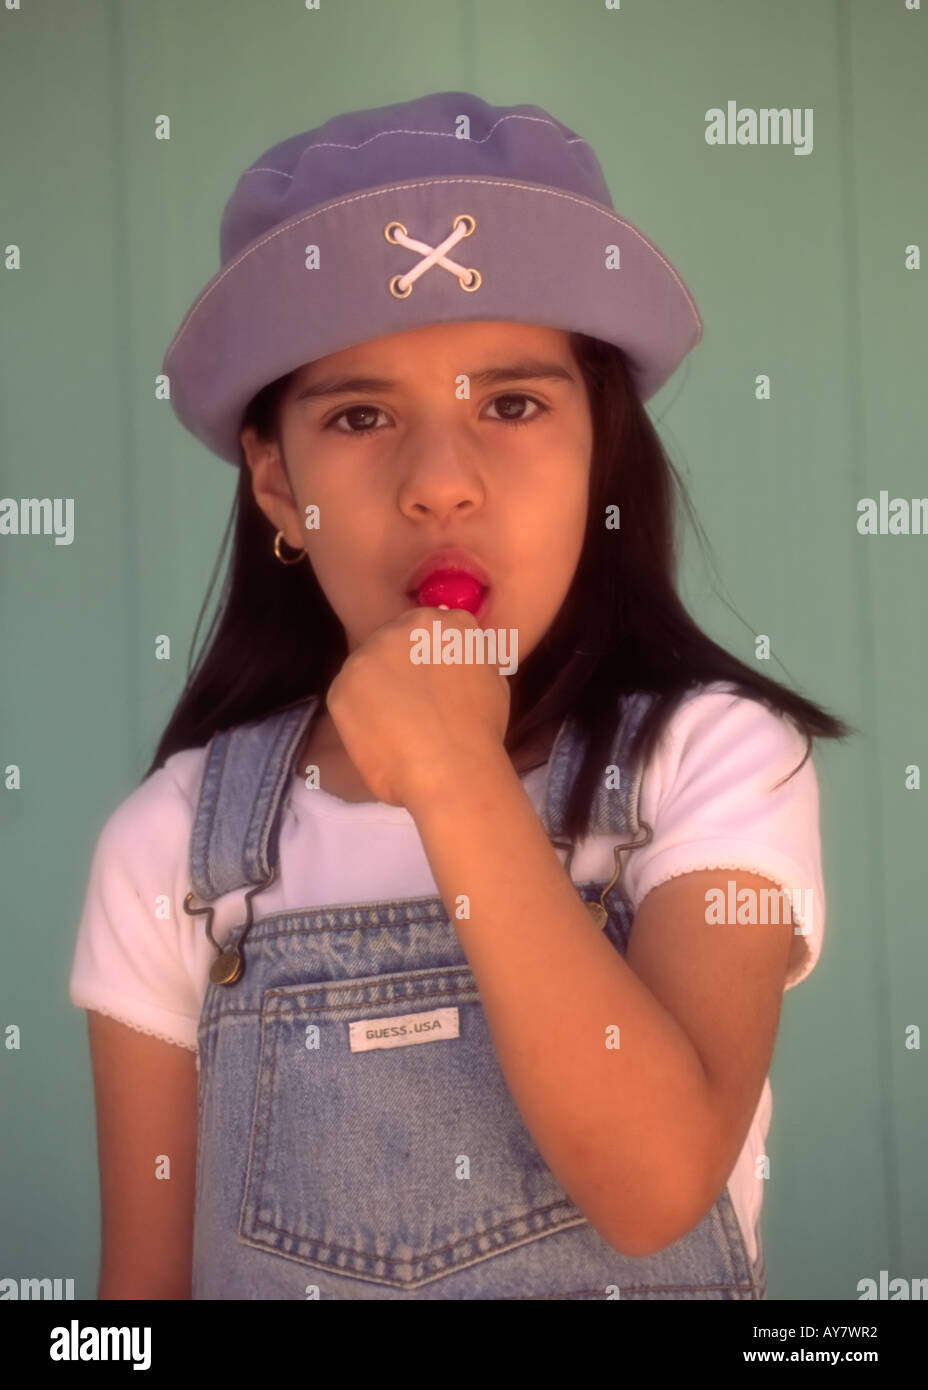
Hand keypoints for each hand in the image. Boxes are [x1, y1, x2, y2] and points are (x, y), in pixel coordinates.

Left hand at [325, 606, 510, 809]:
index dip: (429, 659)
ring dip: (378, 690)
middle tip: (415, 707)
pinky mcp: (341, 686)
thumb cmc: (480, 732)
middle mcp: (400, 628)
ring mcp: (366, 655)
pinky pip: (348, 697)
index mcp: (441, 622)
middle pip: (394, 643)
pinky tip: (382, 736)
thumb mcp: (494, 679)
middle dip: (401, 669)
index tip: (433, 684)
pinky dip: (360, 716)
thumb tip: (456, 658)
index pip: (429, 629)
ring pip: (368, 668)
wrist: (450, 768)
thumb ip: (469, 657)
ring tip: (399, 726)